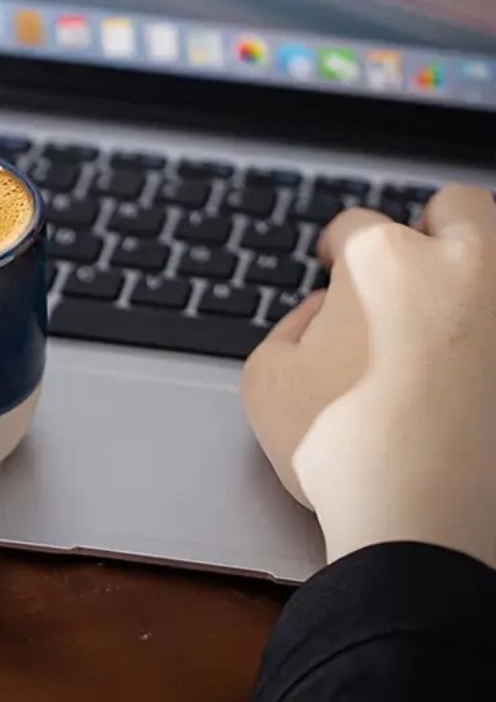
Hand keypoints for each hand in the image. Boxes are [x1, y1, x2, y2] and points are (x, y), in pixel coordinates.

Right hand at [243, 184, 494, 567]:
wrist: (424, 531)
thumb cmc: (336, 448)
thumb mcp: (265, 378)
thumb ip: (291, 325)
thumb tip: (323, 313)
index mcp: (383, 260)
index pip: (354, 226)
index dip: (334, 249)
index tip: (332, 266)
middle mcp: (463, 266)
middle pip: (458, 208)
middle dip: (430, 230)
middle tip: (412, 271)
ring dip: (479, 272)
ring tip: (455, 315)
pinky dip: (493, 338)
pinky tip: (476, 372)